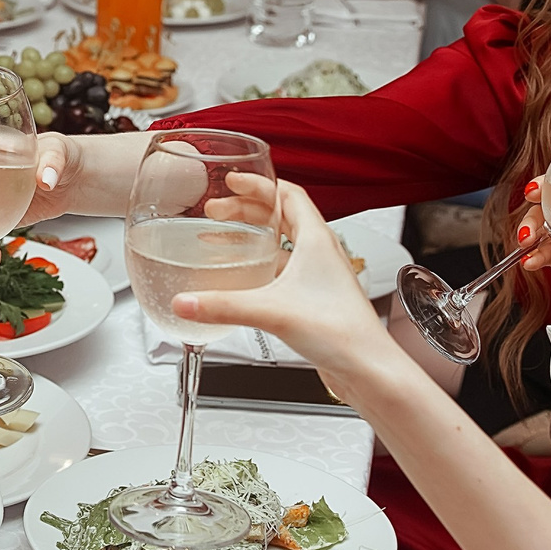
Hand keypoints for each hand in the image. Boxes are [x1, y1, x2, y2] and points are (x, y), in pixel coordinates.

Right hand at [174, 183, 423, 403]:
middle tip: (219, 211)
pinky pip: (285, 268)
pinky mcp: (315, 297)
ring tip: (227, 238)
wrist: (366, 367)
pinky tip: (245, 278)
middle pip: (282, 214)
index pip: (288, 194)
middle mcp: (321, 252)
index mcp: (316, 239)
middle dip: (247, 208)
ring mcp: (320, 275)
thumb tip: (184, 302)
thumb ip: (223, 305)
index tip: (233, 182)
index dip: (259, 184)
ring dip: (255, 234)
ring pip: (285, 241)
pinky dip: (263, 263)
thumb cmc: (342, 331)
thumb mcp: (272, 311)